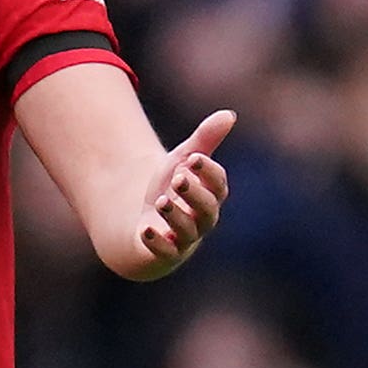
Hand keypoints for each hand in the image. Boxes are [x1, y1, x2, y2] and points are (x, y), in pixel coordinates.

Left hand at [126, 109, 232, 279]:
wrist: (137, 221)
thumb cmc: (168, 190)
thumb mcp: (181, 162)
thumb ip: (204, 141)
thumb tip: (230, 114)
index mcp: (209, 197)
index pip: (218, 186)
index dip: (209, 172)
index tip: (194, 157)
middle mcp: (200, 220)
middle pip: (207, 210)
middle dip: (195, 194)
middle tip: (178, 178)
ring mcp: (182, 238)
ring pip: (187, 231)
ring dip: (176, 216)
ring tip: (161, 201)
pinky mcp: (161, 253)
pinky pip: (165, 253)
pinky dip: (157, 243)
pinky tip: (146, 230)